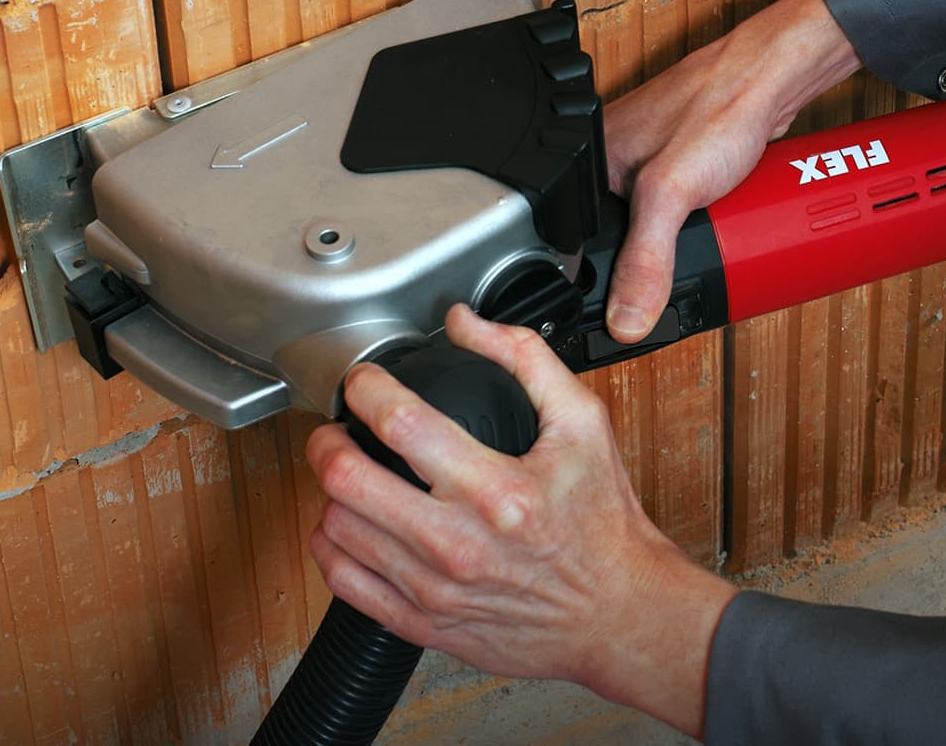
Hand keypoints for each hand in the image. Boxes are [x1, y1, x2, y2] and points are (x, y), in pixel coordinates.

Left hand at [305, 305, 736, 735]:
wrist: (618, 614)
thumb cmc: (602, 524)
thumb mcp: (583, 424)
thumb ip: (525, 359)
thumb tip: (465, 322)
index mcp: (496, 489)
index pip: (400, 422)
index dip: (365, 388)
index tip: (363, 382)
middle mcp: (459, 543)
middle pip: (348, 479)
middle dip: (328, 440)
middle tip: (337, 429)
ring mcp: (435, 589)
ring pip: (336, 528)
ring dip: (331, 492)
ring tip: (349, 474)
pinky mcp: (423, 623)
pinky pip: (344, 581)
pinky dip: (332, 546)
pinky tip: (352, 526)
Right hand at [602, 0, 862, 340]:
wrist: (772, 77)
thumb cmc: (718, 106)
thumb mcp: (670, 194)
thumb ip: (644, 260)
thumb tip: (624, 318)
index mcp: (587, 164)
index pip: (575, 244)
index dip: (601, 280)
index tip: (632, 302)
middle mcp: (611, 161)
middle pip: (616, 240)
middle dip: (649, 262)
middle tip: (676, 262)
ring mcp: (648, 161)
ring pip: (654, 227)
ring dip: (679, 242)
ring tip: (700, 238)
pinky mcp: (682, 163)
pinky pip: (681, 211)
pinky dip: (700, 224)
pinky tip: (712, 221)